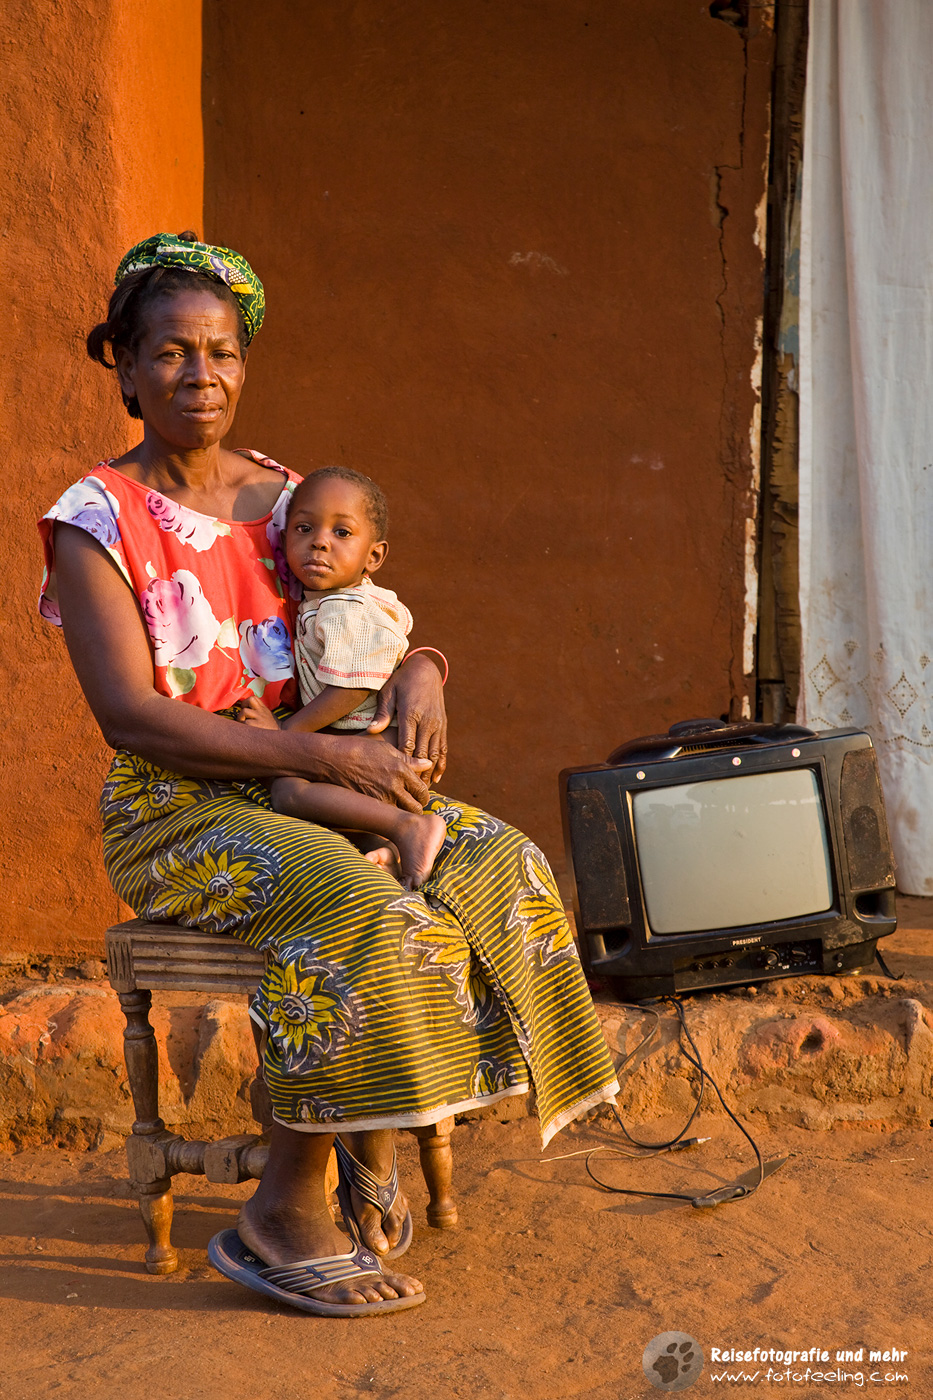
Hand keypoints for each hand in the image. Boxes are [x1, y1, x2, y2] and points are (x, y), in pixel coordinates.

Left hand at [235, 694, 280, 729]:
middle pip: (250, 700)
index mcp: (263, 708)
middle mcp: (261, 711)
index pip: (254, 698)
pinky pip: (246, 722)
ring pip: (244, 711)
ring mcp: (259, 717)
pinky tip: (246, 730)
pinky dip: (243, 726)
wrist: (280, 735)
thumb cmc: (271, 726)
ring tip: (243, 723)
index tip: (245, 708)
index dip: (247, 701)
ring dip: (240, 717)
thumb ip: (259, 711)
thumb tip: (247, 710)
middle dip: (243, 706)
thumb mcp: (267, 715)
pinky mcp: (257, 725)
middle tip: (243, 714)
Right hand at [327, 733, 432, 812]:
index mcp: (401, 770)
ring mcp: (380, 798)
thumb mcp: (386, 749)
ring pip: (401, 815)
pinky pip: (384, 816)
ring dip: (402, 814)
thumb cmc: (359, 749)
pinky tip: (383, 809)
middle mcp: (394, 787)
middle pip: (416, 808)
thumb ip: (409, 760)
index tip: (419, 797)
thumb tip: (428, 763)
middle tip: (412, 805)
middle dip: (416, 808)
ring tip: (398, 808)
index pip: (422, 791)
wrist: (332, 759)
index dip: (423, 797)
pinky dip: (387, 815)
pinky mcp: (368, 806)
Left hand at [369, 653, 447, 782]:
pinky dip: (441, 764)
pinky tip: (436, 778)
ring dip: (429, 773)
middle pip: (423, 754)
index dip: (403, 764)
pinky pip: (443, 748)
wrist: (426, 669)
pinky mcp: (443, 725)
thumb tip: (370, 731)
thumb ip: (382, 713)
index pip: (407, 745)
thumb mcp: (388, 692)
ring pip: (435, 754)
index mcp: (411, 714)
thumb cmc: (401, 680)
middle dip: (417, 775)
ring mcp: (438, 724)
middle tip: (409, 794)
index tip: (397, 780)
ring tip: (422, 791)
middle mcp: (428, 721)